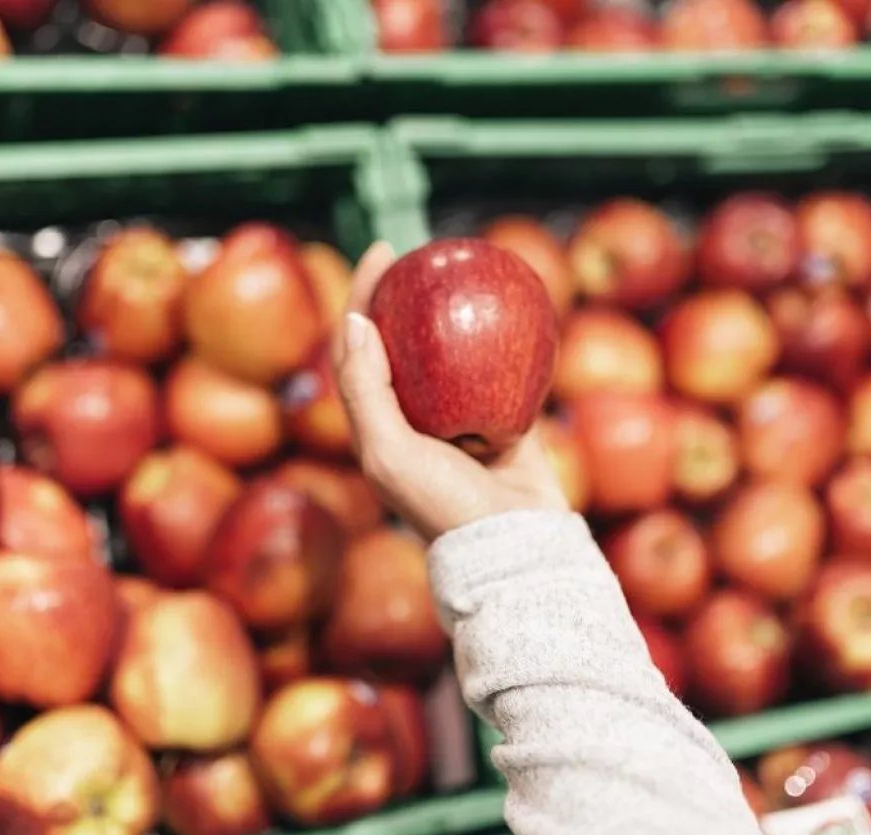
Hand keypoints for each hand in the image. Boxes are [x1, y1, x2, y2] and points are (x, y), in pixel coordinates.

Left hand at [332, 242, 568, 541]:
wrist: (514, 548)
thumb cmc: (442, 504)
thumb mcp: (388, 452)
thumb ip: (365, 390)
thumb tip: (356, 321)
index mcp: (377, 425)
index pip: (359, 346)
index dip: (363, 295)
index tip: (381, 251)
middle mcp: (414, 419)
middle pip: (405, 340)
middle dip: (408, 294)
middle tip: (424, 253)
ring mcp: (460, 419)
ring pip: (454, 352)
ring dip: (456, 312)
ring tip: (466, 269)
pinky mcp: (504, 422)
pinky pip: (505, 369)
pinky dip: (506, 339)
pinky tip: (515, 305)